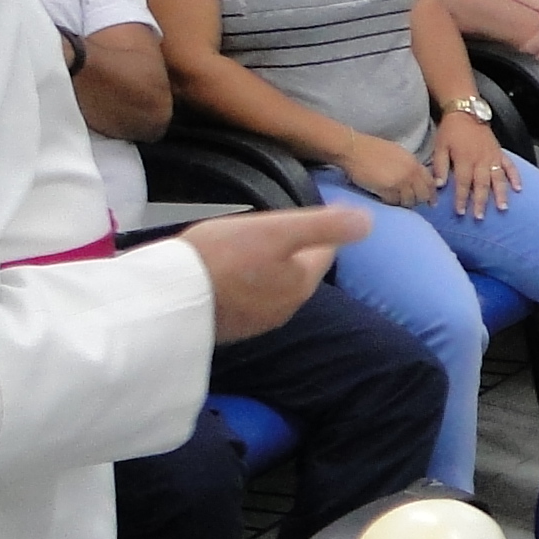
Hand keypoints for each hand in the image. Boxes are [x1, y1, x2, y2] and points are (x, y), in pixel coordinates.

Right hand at [182, 205, 369, 343]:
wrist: (170, 298)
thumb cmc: (223, 257)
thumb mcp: (276, 231)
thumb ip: (324, 227)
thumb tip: (369, 222)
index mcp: (301, 284)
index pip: (324, 252)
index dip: (319, 228)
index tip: (307, 211)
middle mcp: (285, 309)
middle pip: (297, 272)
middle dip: (290, 250)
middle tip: (272, 226)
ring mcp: (255, 322)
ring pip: (271, 287)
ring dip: (265, 268)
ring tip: (246, 246)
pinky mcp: (228, 328)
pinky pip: (245, 300)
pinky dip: (242, 284)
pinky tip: (224, 273)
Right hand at [338, 132, 433, 206]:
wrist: (354, 149)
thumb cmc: (371, 149)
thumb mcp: (397, 154)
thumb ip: (408, 166)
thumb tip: (415, 179)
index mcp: (413, 162)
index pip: (429, 182)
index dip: (431, 194)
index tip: (431, 203)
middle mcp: (410, 173)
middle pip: (422, 194)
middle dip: (418, 200)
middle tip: (411, 203)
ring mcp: (399, 182)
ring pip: (409, 201)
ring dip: (403, 203)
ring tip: (396, 200)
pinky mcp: (386, 190)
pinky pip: (393, 202)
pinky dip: (390, 202)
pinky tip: (385, 198)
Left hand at [429, 112, 523, 217]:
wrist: (466, 111)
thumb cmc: (451, 130)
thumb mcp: (440, 146)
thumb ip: (440, 166)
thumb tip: (439, 185)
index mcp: (464, 160)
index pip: (463, 184)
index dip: (462, 199)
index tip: (461, 212)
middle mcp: (480, 160)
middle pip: (482, 185)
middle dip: (481, 202)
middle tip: (480, 217)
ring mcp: (492, 157)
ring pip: (498, 178)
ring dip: (500, 194)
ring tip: (502, 208)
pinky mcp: (499, 152)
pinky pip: (510, 166)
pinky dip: (515, 177)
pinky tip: (518, 188)